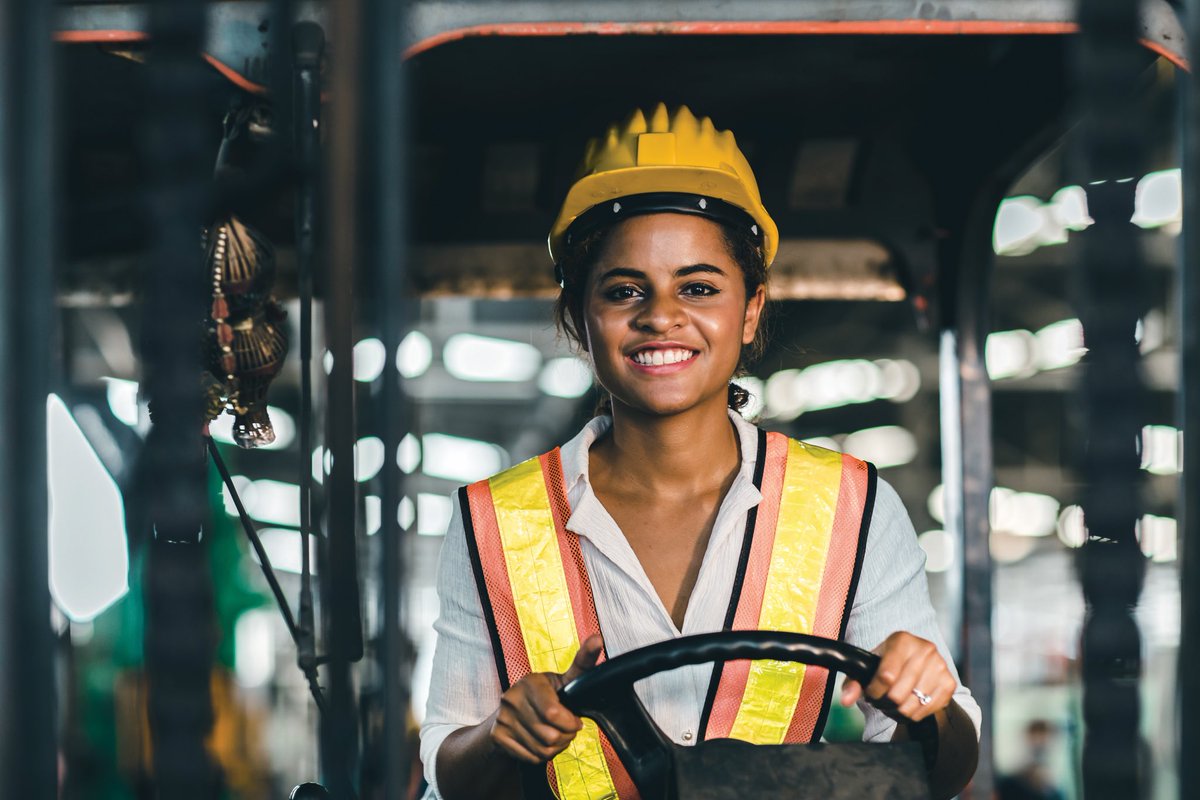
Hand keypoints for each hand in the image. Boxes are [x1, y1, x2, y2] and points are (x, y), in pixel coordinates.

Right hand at [489, 634, 603, 763]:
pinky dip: (541, 755)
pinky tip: (540, 742)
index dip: (570, 723)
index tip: (575, 722)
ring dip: (555, 748)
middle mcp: (512, 697)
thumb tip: (598, 638)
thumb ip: (583, 662)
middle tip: (565, 730)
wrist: (511, 713)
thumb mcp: (563, 680)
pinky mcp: (498, 736)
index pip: (553, 714)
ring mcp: (503, 718)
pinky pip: (530, 757)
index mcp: (530, 681)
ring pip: (542, 749)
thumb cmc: (545, 695)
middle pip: (550, 735)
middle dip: (566, 737)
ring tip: (554, 736)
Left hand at [839, 631, 955, 722]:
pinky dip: (913, 714)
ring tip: (893, 703)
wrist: (917, 661)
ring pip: (911, 706)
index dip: (874, 692)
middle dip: (884, 703)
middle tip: (882, 700)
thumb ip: (853, 681)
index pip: (885, 676)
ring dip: (897, 711)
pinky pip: (926, 711)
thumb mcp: (869, 666)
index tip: (871, 693)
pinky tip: (908, 704)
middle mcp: (925, 649)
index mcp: (902, 640)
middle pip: (897, 694)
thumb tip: (846, 700)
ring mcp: (940, 665)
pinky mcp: (949, 683)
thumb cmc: (889, 663)